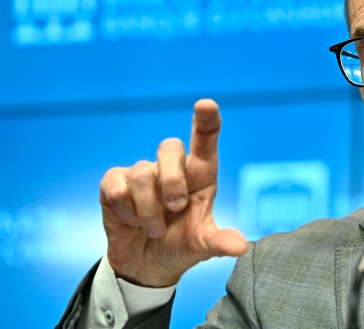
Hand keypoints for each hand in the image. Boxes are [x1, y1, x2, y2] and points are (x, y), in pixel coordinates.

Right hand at [99, 99, 247, 286]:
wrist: (146, 266)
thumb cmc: (180, 245)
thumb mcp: (202, 246)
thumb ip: (220, 242)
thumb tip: (241, 247)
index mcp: (200, 174)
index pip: (205, 138)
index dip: (206, 119)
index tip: (206, 105)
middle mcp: (172, 168)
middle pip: (169, 146)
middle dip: (172, 180)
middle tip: (176, 208)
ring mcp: (142, 173)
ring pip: (143, 173)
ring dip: (149, 210)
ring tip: (155, 230)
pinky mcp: (115, 184)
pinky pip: (117, 188)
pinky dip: (127, 212)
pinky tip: (132, 222)